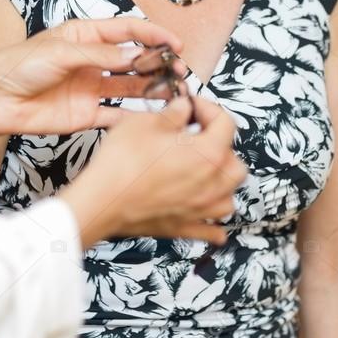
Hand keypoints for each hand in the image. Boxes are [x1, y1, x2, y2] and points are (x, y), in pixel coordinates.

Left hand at [0, 17, 186, 135]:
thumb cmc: (19, 65)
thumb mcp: (61, 51)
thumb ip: (99, 55)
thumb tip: (134, 55)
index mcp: (85, 35)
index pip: (127, 31)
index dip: (152, 34)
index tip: (174, 42)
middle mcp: (92, 61)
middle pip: (132, 60)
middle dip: (157, 63)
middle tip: (179, 70)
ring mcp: (90, 88)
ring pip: (129, 87)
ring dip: (151, 89)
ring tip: (174, 93)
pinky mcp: (85, 115)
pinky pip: (115, 116)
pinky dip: (134, 118)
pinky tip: (152, 119)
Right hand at [60, 95, 246, 247]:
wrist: (102, 200)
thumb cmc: (122, 162)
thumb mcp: (146, 122)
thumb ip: (173, 113)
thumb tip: (183, 108)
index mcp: (208, 153)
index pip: (226, 123)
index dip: (208, 108)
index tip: (191, 106)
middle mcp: (212, 184)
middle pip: (235, 162)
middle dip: (221, 145)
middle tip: (197, 137)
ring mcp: (201, 209)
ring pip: (229, 196)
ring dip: (221, 182)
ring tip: (203, 172)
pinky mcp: (185, 228)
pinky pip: (213, 231)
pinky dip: (215, 224)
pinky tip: (208, 215)